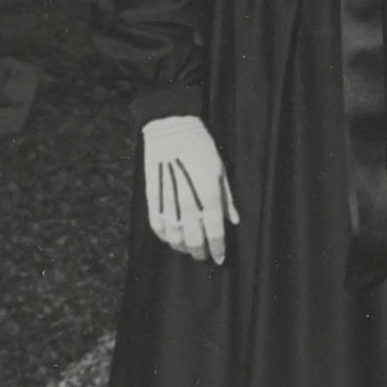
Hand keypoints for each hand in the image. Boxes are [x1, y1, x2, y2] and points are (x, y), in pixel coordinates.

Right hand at [141, 115, 239, 263]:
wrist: (171, 128)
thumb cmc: (201, 147)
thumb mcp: (221, 170)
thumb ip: (227, 199)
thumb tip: (234, 221)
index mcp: (208, 194)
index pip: (214, 232)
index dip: (218, 249)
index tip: (220, 257)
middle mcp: (188, 201)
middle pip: (194, 240)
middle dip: (201, 252)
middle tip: (205, 256)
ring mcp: (168, 200)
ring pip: (174, 237)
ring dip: (182, 247)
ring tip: (189, 248)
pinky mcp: (152, 197)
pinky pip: (157, 225)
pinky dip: (164, 236)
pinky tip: (171, 238)